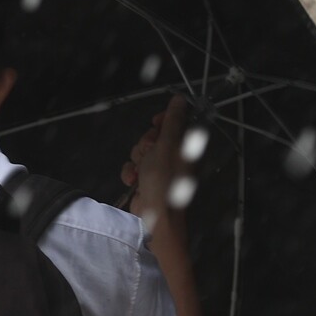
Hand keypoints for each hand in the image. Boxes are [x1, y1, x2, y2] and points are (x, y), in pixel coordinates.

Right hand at [121, 96, 200, 236]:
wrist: (154, 216)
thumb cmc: (164, 182)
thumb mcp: (167, 146)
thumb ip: (172, 121)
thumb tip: (180, 99)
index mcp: (184, 147)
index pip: (174, 123)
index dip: (162, 120)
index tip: (155, 124)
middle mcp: (173, 156)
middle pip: (153, 136)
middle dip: (146, 144)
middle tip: (149, 155)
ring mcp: (159, 169)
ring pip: (141, 151)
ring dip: (137, 160)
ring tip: (142, 172)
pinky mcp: (145, 180)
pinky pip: (133, 167)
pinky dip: (131, 173)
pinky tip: (134, 181)